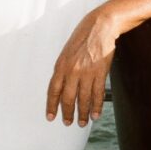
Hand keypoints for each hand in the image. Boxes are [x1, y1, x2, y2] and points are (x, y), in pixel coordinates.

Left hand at [46, 5, 118, 126]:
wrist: (100, 27)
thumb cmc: (83, 37)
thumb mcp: (67, 52)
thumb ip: (64, 69)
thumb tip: (61, 86)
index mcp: (61, 65)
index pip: (53, 90)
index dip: (51, 105)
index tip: (50, 117)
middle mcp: (72, 71)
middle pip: (68, 98)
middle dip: (68, 113)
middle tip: (68, 123)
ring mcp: (87, 72)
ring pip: (83, 99)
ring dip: (82, 113)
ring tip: (82, 122)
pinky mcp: (100, 72)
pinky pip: (97, 94)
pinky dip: (96, 106)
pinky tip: (95, 114)